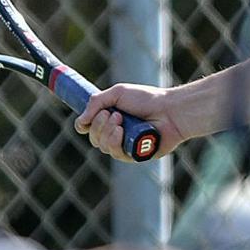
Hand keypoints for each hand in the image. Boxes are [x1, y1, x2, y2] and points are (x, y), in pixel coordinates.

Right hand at [76, 84, 190, 162]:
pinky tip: (121, 132)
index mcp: (111, 119)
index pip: (89, 128)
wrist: (169, 110)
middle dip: (99, 125)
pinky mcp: (134, 156)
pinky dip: (115, 142)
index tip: (90, 115)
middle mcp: (116, 134)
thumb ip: (96, 103)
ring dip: (107, 132)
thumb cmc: (147, 99)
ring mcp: (125, 146)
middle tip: (114, 114)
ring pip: (103, 146)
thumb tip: (80, 122)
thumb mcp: (117, 93)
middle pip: (93, 138)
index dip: (85, 124)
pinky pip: (115, 153)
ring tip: (121, 120)